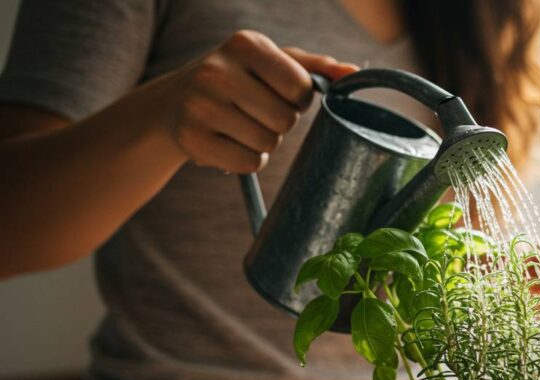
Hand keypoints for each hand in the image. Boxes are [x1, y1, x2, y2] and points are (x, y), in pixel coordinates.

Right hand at [160, 30, 357, 172]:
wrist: (175, 102)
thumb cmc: (240, 80)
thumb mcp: (274, 63)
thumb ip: (317, 68)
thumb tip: (354, 74)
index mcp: (245, 44)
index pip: (301, 88)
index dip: (299, 99)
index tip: (280, 94)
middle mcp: (217, 70)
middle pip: (284, 120)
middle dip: (281, 122)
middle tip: (258, 112)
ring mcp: (200, 105)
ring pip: (267, 144)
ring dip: (265, 142)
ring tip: (242, 124)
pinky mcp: (192, 140)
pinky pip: (248, 164)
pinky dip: (248, 160)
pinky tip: (231, 141)